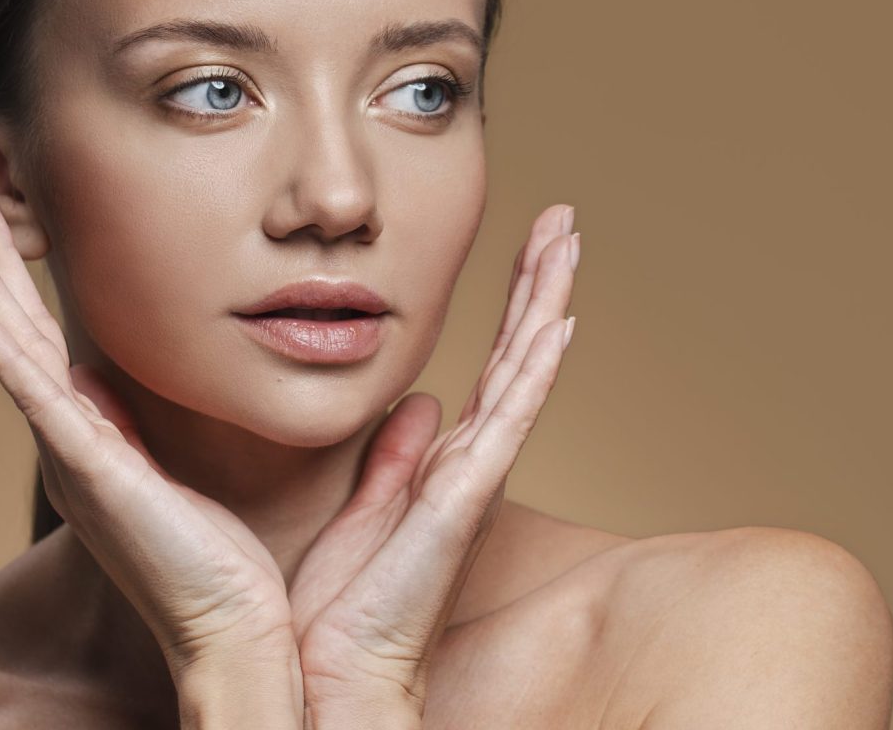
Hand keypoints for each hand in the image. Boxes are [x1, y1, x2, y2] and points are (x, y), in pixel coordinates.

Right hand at [0, 179, 298, 695]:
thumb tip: (105, 376)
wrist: (229, 625)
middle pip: (14, 329)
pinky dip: (0, 353)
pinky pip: (38, 401)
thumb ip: (135, 420)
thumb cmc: (211, 555)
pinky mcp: (94, 472)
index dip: (14, 278)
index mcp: (89, 433)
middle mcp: (69, 438)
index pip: (40, 337)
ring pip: (14, 349)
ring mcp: (74, 454)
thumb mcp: (168, 466)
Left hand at [287, 204, 578, 724]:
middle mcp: (471, 462)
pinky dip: (535, 369)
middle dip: (541, 284)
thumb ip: (393, 457)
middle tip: (564, 221)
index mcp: (444, 463)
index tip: (528, 248)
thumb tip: (419, 403)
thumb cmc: (335, 604)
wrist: (324, 672)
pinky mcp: (464, 496)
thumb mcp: (360, 508)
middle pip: (520, 354)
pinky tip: (559, 321)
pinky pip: (508, 419)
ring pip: (524, 369)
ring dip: (547, 301)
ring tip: (568, 239)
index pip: (491, 366)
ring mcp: (474, 477)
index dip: (514, 306)